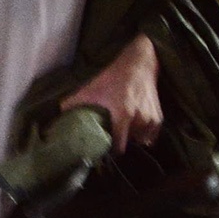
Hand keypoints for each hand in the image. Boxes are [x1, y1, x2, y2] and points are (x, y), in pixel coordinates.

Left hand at [61, 34, 160, 154]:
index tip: (101, 153)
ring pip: (140, 141)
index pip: (119, 145)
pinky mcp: (159, 118)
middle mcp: (140, 119)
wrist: (139, 65)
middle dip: (119, 145)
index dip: (109, 152)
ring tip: (120, 136)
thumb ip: (74, 101)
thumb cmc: (114, 77)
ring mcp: (151, 119)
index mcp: (123, 114)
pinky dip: (143, 137)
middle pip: (128, 144)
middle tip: (108, 143)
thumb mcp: (92, 88)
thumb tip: (59, 113)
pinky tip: (133, 133)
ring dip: (131, 141)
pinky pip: (151, 136)